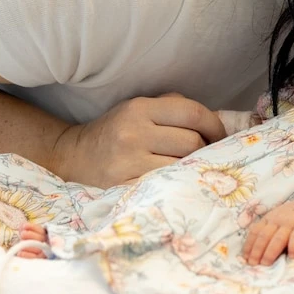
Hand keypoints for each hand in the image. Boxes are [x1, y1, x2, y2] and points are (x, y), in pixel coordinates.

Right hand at [49, 93, 226, 186]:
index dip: (215, 125)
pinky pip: (166, 185)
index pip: (193, 113)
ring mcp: (128, 162)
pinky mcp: (124, 186)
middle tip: (204, 156)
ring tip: (189, 168)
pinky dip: (176, 184)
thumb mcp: (139, 109)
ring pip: (183, 166)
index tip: (221, 136)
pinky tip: (175, 183)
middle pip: (192, 142)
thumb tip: (214, 119)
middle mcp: (134, 133)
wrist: (73, 157)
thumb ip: (173, 107)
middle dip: (205, 149)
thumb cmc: (116, 132)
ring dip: (191, 168)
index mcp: (140, 108)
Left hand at [242, 192, 293, 265]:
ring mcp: (291, 224)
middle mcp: (278, 220)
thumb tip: (257, 251)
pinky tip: (292, 256)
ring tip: (266, 264)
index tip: (245, 258)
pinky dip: (293, 247)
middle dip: (256, 251)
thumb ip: (269, 230)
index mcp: (269, 218)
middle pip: (264, 236)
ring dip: (270, 252)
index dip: (249, 245)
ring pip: (277, 239)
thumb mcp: (278, 218)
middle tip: (253, 264)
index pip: (255, 232)